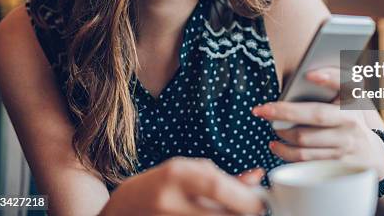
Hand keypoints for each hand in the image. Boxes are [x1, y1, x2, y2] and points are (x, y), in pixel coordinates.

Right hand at [100, 157, 263, 215]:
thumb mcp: (188, 171)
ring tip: (235, 210)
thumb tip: (258, 178)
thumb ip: (223, 177)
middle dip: (244, 212)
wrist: (122, 209)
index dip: (245, 197)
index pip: (217, 188)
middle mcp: (170, 201)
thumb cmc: (159, 185)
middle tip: (254, 209)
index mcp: (176, 175)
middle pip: (220, 214)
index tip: (261, 201)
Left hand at [252, 68, 383, 179]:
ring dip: (282, 134)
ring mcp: (345, 144)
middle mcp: (351, 121)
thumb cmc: (352, 118)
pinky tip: (277, 145)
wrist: (372, 154)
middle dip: (284, 112)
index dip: (329, 77)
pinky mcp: (336, 163)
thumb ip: (333, 82)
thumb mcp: (350, 97)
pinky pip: (305, 159)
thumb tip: (303, 77)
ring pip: (305, 140)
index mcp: (353, 100)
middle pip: (315, 115)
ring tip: (271, 128)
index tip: (310, 74)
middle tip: (261, 110)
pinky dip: (286, 153)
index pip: (345, 84)